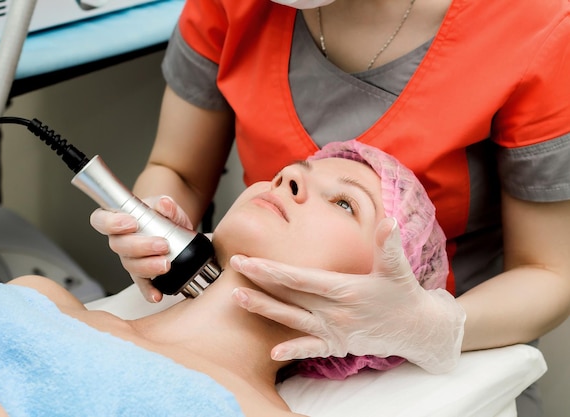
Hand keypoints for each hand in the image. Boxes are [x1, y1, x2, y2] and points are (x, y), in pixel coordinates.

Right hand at [90, 195, 192, 301]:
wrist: (177, 234)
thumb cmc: (163, 217)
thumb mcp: (166, 206)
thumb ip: (165, 204)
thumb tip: (164, 204)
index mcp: (119, 219)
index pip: (101, 220)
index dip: (111, 223)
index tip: (131, 223)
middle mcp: (121, 241)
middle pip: (118, 246)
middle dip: (140, 246)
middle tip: (161, 244)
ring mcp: (130, 259)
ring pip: (130, 266)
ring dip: (148, 266)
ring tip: (166, 263)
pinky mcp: (142, 275)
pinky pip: (142, 285)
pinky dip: (149, 291)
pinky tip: (156, 294)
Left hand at [230, 217, 465, 373]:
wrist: (419, 330)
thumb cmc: (404, 295)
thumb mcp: (398, 269)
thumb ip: (389, 246)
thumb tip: (389, 222)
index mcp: (345, 290)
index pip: (299, 278)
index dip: (271, 269)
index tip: (248, 260)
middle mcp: (335, 312)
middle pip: (289, 296)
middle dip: (259, 282)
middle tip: (234, 268)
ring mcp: (335, 331)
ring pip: (292, 320)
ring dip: (264, 309)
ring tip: (238, 299)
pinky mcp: (338, 345)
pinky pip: (312, 349)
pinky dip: (294, 349)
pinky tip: (273, 352)